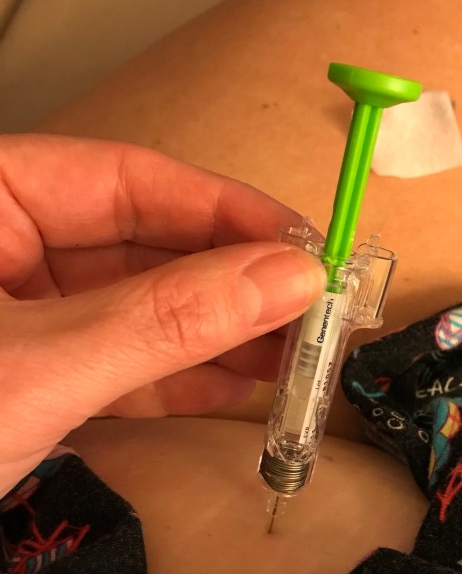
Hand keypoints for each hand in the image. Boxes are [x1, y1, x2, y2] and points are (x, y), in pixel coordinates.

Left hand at [0, 135, 325, 496]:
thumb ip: (168, 320)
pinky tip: (246, 391)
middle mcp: (10, 244)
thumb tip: (291, 279)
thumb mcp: (42, 365)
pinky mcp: (40, 375)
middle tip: (318, 317)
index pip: (132, 182)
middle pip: (149, 248)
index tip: (307, 248)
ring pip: (146, 311)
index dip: (228, 213)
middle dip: (236, 286)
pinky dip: (185, 382)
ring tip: (300, 362)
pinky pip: (126, 364)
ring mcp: (27, 313)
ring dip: (224, 339)